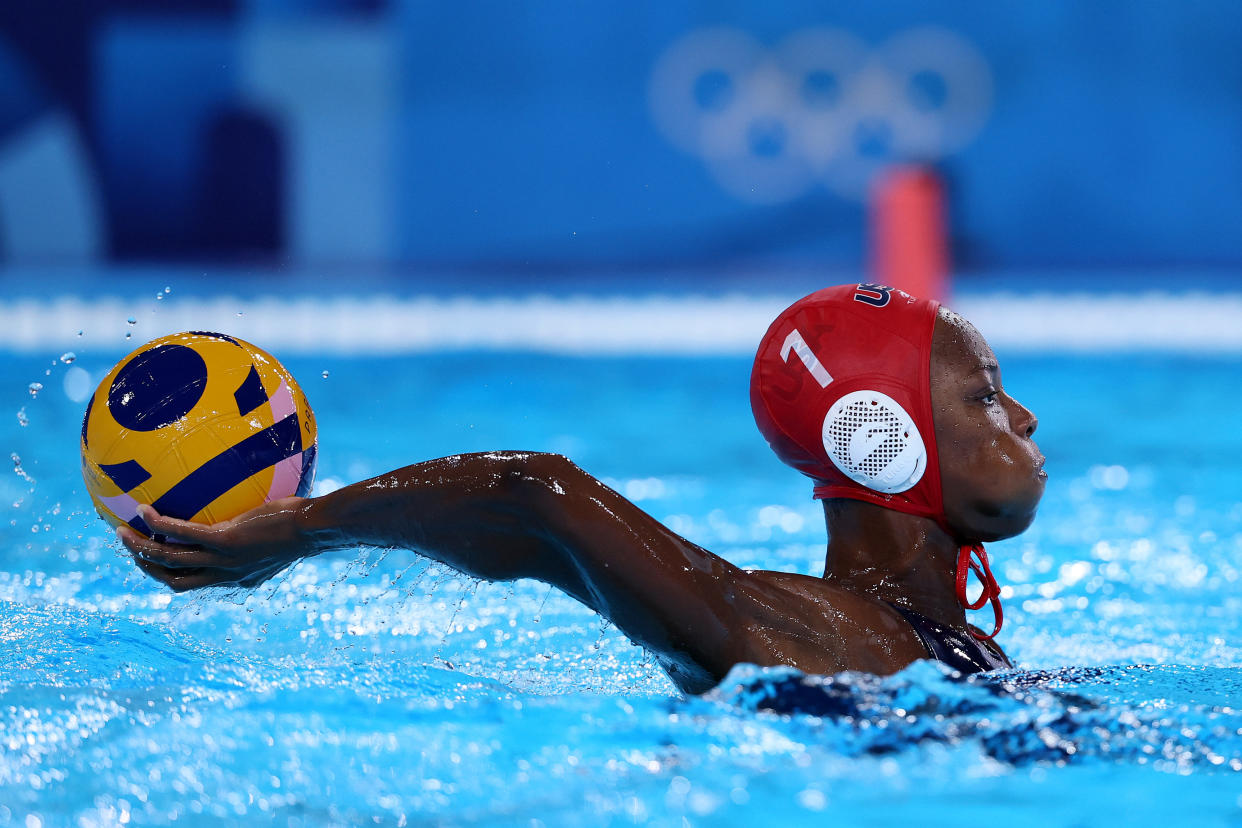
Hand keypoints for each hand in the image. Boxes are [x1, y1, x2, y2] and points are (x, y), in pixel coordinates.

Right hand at [118, 498, 314, 591]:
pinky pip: (182, 533)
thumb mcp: (279, 540)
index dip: (171, 578)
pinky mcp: (226, 541)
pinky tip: (144, 509)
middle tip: (130, 550)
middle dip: (147, 570)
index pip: (197, 586)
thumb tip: (254, 514)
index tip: (157, 564)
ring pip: (168, 561)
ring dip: (140, 549)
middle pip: (173, 582)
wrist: (316, 529)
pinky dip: (159, 524)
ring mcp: (224, 560)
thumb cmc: (302, 526)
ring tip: (121, 531)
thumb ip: (258, 536)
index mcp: (237, 580)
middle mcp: (227, 576)